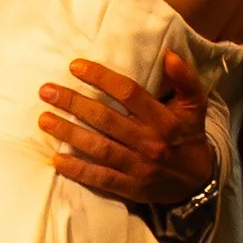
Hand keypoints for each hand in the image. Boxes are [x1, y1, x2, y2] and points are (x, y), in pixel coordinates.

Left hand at [37, 49, 213, 206]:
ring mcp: (139, 167)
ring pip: (99, 148)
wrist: (197, 181)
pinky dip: (78, 170)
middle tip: (47, 91)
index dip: (101, 78)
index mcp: (164, 119)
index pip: (129, 93)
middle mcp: (150, 142)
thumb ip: (185, 79)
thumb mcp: (195, 105)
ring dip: (69, 133)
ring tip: (44, 120)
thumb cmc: (188, 135)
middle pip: (106, 119)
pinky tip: (56, 159)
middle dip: (74, 103)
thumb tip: (169, 54)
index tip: (75, 66)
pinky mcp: (131, 188)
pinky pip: (101, 179)